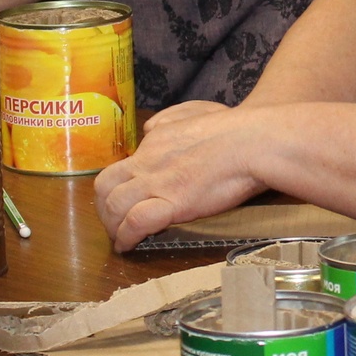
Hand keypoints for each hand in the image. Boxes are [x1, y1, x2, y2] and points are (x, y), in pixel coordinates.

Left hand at [94, 101, 267, 249]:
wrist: (252, 141)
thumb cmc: (234, 127)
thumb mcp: (194, 110)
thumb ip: (169, 119)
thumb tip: (150, 128)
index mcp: (154, 142)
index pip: (118, 167)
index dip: (114, 190)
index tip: (122, 204)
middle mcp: (148, 161)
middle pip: (105, 187)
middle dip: (104, 210)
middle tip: (114, 225)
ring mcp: (158, 182)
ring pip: (114, 206)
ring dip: (112, 227)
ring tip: (121, 240)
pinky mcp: (173, 202)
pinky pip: (135, 222)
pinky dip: (127, 237)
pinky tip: (130, 246)